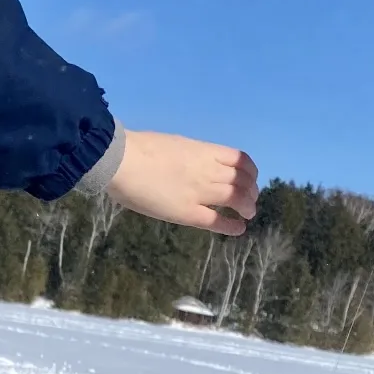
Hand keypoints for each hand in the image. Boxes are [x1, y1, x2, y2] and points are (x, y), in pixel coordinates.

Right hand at [107, 130, 258, 235]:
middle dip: (250, 191)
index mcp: (204, 151)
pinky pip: (216, 221)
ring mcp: (200, 192)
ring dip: (246, 207)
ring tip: (247, 214)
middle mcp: (208, 171)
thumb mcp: (174, 145)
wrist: (123, 161)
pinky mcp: (187, 213)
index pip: (239, 160)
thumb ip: (189, 156)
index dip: (250, 171)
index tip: (249, 178)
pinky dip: (231, 226)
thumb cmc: (140, 149)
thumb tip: (191, 164)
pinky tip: (238, 229)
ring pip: (236, 199)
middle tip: (250, 199)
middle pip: (242, 181)